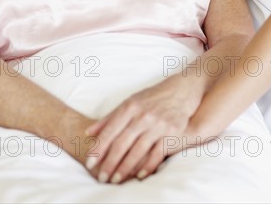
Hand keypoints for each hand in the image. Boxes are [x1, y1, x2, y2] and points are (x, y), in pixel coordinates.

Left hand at [84, 74, 202, 183]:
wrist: (182, 91)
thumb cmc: (152, 97)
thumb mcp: (130, 102)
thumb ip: (110, 118)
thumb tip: (89, 132)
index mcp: (130, 107)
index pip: (110, 131)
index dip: (98, 148)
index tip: (89, 163)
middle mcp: (143, 115)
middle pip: (122, 143)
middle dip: (109, 162)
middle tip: (100, 177)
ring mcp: (158, 124)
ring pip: (138, 150)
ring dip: (125, 167)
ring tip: (115, 180)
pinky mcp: (171, 132)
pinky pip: (157, 153)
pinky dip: (148, 166)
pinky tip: (138, 176)